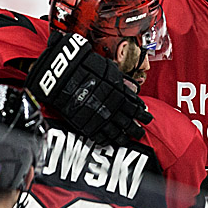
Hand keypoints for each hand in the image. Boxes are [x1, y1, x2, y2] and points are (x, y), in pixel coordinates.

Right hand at [25, 30, 152, 145]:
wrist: (62, 74)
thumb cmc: (83, 66)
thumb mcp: (106, 67)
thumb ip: (121, 79)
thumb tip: (134, 86)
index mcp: (118, 92)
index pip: (134, 105)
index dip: (141, 112)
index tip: (146, 116)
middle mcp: (112, 106)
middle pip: (129, 121)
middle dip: (136, 127)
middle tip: (140, 132)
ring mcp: (100, 117)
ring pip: (117, 131)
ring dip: (124, 136)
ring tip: (127, 140)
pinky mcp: (87, 124)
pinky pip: (100, 136)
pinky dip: (106, 140)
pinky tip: (109, 141)